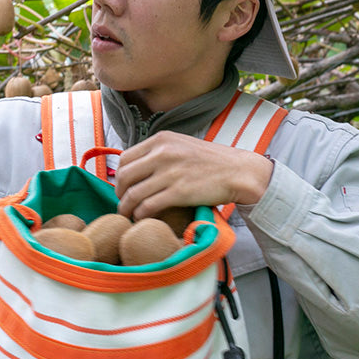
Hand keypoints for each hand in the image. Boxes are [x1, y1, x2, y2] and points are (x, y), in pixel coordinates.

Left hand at [114, 131, 273, 219]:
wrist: (239, 172)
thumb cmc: (213, 162)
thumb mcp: (182, 145)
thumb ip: (161, 152)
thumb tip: (139, 167)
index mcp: (161, 140)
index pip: (125, 158)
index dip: (120, 176)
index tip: (124, 187)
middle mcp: (162, 153)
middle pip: (124, 176)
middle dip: (119, 193)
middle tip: (124, 203)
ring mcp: (170, 173)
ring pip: (132, 194)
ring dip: (126, 208)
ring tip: (129, 215)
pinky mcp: (178, 192)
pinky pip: (147, 207)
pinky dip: (140, 215)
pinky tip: (143, 219)